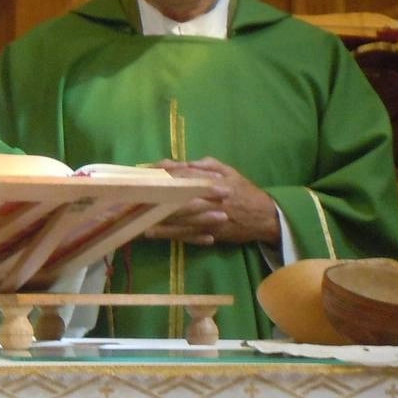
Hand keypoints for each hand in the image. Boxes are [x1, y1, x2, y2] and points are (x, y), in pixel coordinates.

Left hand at [144, 157, 280, 245]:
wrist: (266, 217)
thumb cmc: (244, 191)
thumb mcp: (229, 171)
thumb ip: (207, 165)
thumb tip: (183, 162)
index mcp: (212, 181)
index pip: (183, 175)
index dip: (162, 174)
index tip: (144, 172)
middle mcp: (208, 199)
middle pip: (176, 196)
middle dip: (154, 195)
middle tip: (132, 194)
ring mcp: (208, 218)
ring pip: (178, 217)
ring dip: (156, 217)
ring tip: (135, 216)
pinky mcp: (209, 233)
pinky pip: (186, 234)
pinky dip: (168, 234)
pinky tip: (152, 232)